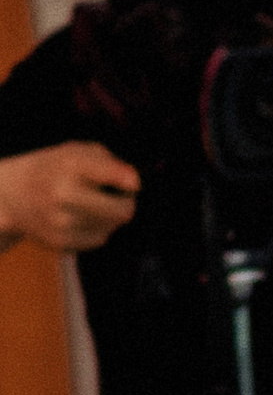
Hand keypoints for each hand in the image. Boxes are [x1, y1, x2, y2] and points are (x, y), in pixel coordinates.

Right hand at [0, 139, 140, 251]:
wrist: (16, 194)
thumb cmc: (56, 170)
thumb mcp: (77, 152)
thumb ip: (109, 162)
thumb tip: (133, 184)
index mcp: (70, 165)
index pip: (110, 173)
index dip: (129, 180)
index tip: (134, 183)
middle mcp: (64, 193)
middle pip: (123, 211)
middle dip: (127, 203)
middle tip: (118, 195)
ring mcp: (61, 221)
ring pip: (112, 227)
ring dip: (110, 217)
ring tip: (92, 204)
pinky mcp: (61, 242)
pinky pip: (98, 239)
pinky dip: (97, 230)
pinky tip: (81, 218)